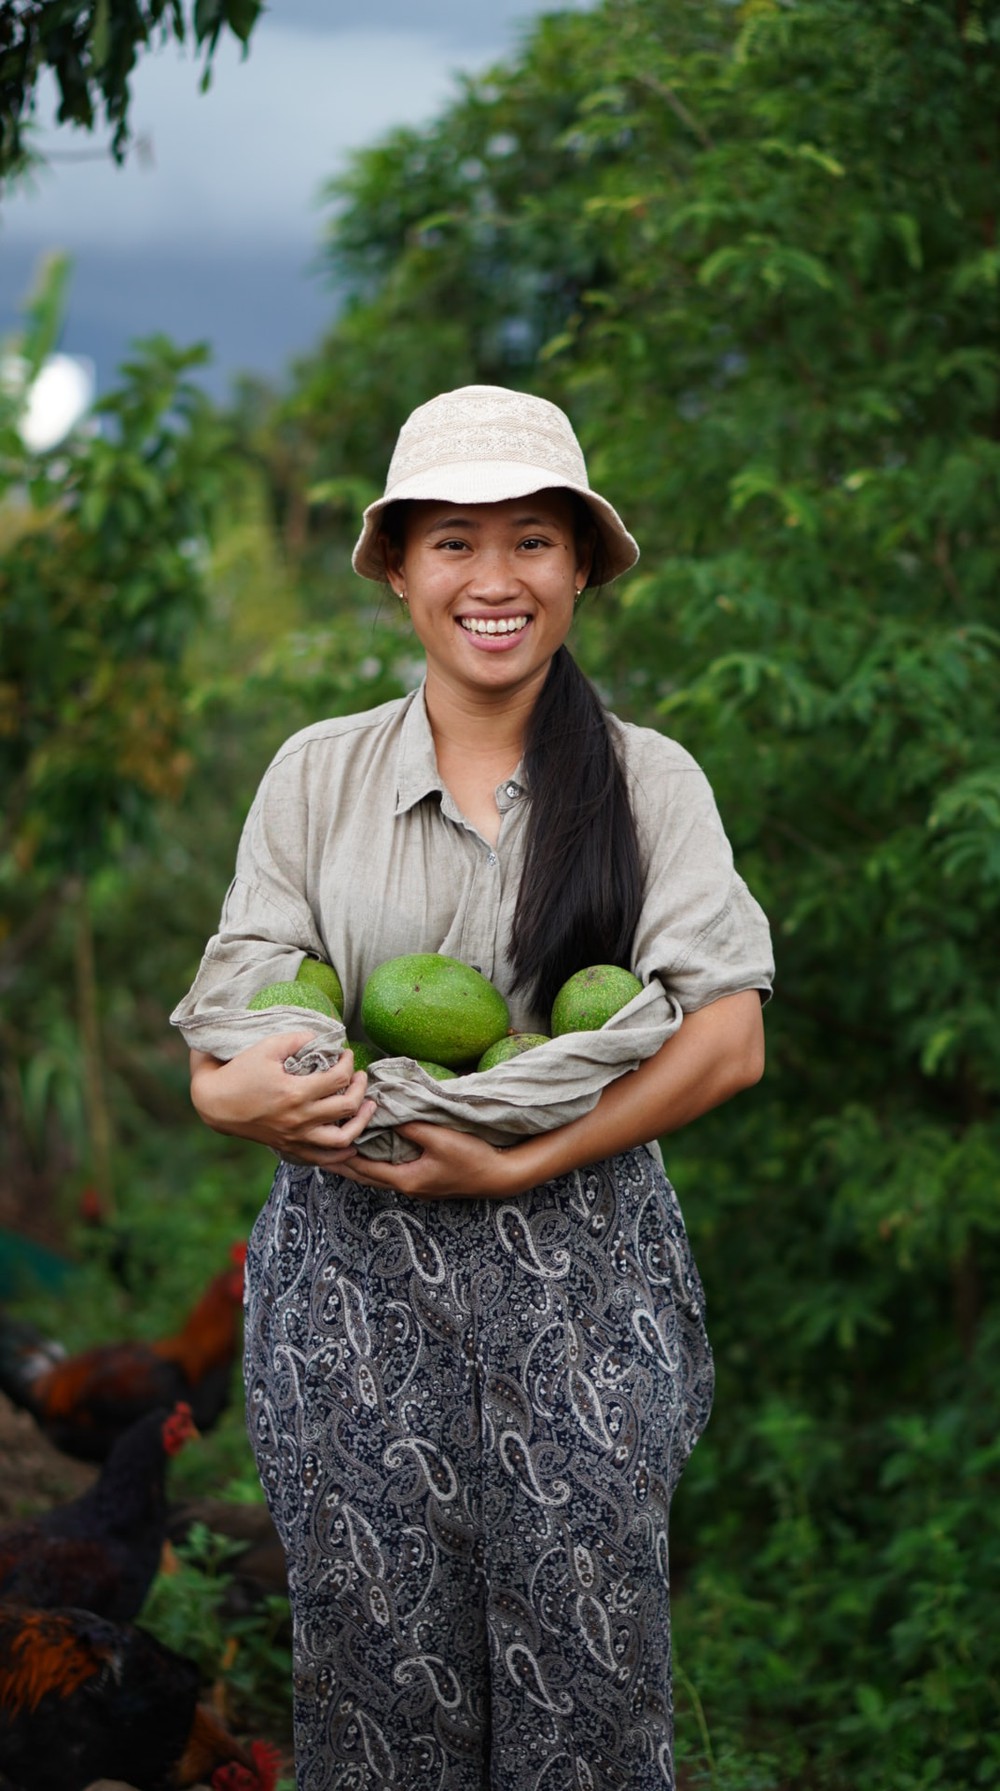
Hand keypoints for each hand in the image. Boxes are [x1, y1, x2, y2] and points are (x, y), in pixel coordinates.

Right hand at [189, 1033, 376, 1168]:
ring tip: (367, 1107)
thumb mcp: (267, 1046)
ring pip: (343, 1139)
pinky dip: (342, 1152)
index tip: (346, 1054)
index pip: (338, 1077)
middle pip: (348, 1107)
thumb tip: (323, 1038)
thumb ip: (298, 1039)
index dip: (348, 1062)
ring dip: (361, 1122)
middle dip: (361, 1088)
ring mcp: (295, 1137)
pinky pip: (323, 1158)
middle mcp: (299, 1118)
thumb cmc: (240, 1071)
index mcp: (295, 1092)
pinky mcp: (289, 1147)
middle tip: (360, 1076)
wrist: (215, 1103)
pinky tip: (351, 1141)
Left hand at [337, 1121, 521, 1200]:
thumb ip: (410, 1126)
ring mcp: (417, 1187)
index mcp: (405, 1179)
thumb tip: (386, 1114)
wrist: (500, 1176)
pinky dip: (375, 1165)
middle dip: (342, 1165)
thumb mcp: (439, 1137)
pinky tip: (373, 1156)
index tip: (324, 1141)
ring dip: (358, 1166)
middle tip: (317, 1153)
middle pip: (366, 1177)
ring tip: (338, 1154)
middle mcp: (407, 1187)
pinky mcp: (425, 1182)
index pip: (364, 1168)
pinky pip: (391, 1174)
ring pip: (378, 1177)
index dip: (343, 1155)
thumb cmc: (472, 1157)